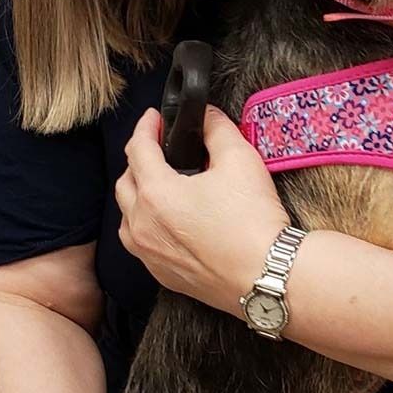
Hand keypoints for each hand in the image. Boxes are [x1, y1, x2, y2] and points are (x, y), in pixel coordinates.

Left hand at [115, 106, 289, 312]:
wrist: (267, 275)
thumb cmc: (252, 221)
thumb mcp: (240, 159)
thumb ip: (218, 130)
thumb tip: (207, 118)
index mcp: (156, 193)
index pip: (137, 149)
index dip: (145, 127)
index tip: (155, 117)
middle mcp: (143, 225)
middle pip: (125, 182)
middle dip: (138, 159)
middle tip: (160, 148)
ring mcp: (150, 254)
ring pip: (127, 216)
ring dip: (137, 195)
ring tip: (161, 184)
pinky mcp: (163, 274)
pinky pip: (141, 243)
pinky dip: (147, 224)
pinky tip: (169, 220)